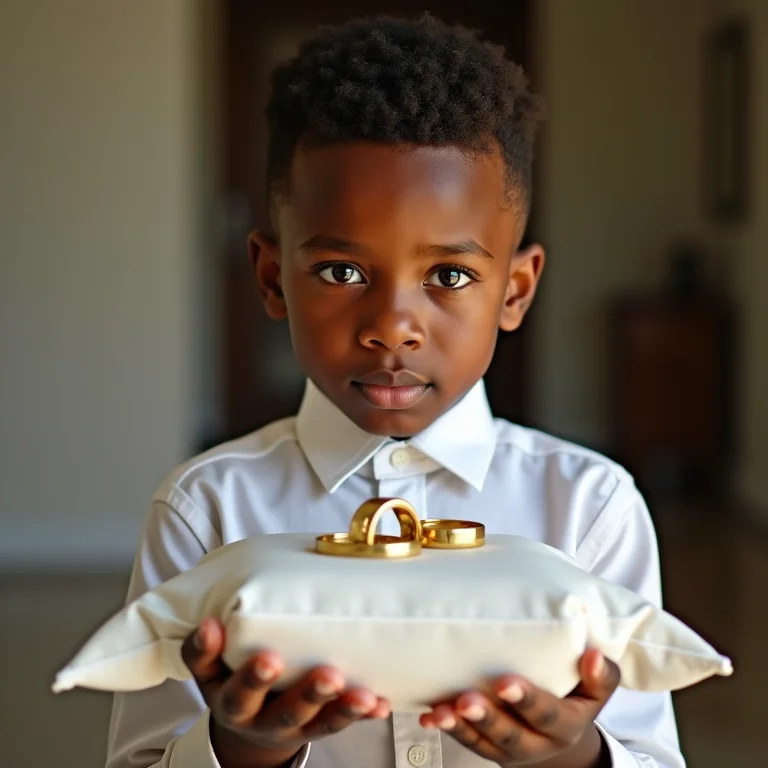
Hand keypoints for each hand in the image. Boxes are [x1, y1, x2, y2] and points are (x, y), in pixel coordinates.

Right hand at [181, 618, 389, 767]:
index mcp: (233, 704)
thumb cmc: (230, 677)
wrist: (247, 720)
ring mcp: (295, 727)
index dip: (251, 679)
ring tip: (363, 695)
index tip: (266, 657)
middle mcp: (264, 720)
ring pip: (320, 723)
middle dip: (308, 696)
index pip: (237, 694)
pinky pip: (344, 723)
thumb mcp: (210, 668)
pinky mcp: (321, 726)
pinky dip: (364, 714)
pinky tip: (380, 704)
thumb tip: (208, 623)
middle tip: (327, 675)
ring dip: (343, 708)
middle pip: (285, 713)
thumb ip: (206, 648)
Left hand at [419, 649, 618, 767]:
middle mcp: (537, 742)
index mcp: (567, 725)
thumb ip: (601, 674)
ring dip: (459, 726)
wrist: (562, 734)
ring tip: (440, 711)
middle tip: (465, 699)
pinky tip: (429, 715)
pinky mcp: (488, 747)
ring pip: (483, 743)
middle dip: (486, 717)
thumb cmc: (576, 696)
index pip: (548, 715)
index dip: (527, 701)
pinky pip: (465, 741)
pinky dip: (447, 728)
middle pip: (510, 735)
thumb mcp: (597, 689)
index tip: (505, 682)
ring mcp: (509, 749)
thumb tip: (593, 654)